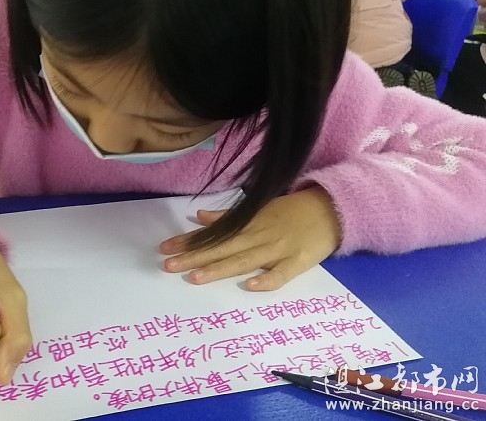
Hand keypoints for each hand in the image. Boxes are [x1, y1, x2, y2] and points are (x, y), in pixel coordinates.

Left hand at [160, 187, 340, 290]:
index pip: (213, 234)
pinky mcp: (297, 262)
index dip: (189, 241)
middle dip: (193, 256)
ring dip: (218, 268)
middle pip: (222, 248)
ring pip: (243, 261)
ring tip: (193, 277)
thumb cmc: (290, 211)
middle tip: (167, 265)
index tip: (165, 248)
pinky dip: (267, 280)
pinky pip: (281, 274)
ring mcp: (277, 249)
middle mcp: (258, 235)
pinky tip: (249, 286)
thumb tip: (199, 217)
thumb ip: (228, 216)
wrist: (331, 210)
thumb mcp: (258, 208)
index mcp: (248, 223)